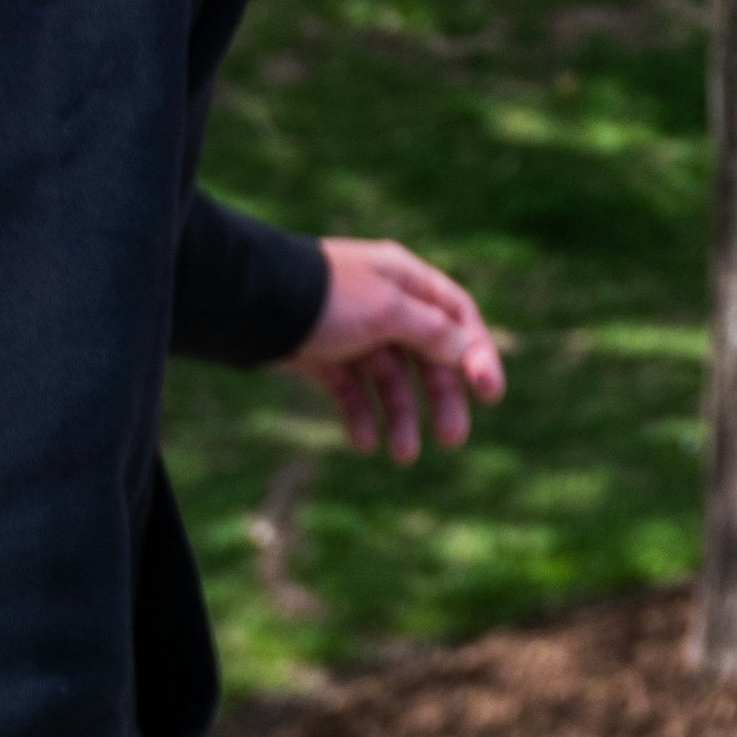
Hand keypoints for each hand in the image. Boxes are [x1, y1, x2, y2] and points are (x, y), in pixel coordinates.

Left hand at [285, 238, 508, 462]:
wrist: (248, 303)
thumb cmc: (325, 297)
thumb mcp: (387, 311)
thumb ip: (430, 331)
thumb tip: (464, 350)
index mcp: (406, 280)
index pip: (457, 317)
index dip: (477, 354)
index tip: (488, 394)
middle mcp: (385, 304)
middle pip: (427, 355)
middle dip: (441, 397)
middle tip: (452, 439)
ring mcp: (353, 332)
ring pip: (390, 379)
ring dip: (401, 417)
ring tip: (403, 456)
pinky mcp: (322, 356)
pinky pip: (351, 390)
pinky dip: (361, 415)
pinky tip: (364, 443)